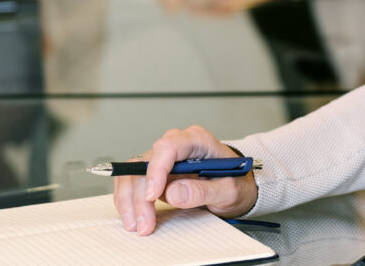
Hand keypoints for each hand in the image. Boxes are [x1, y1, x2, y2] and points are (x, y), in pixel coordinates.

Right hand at [113, 125, 258, 235]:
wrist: (236, 186)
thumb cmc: (235, 183)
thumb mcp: (229, 191)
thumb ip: (204, 190)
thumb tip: (174, 193)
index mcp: (197, 140)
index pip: (168, 147)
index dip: (156, 170)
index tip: (152, 196)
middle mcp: (176, 145)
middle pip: (147, 163)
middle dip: (140, 196)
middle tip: (144, 224)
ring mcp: (164, 158)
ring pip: (134, 172)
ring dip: (129, 199)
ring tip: (136, 225)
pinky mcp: (155, 172)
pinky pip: (133, 180)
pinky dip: (128, 199)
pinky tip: (132, 217)